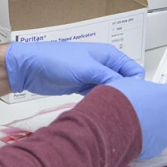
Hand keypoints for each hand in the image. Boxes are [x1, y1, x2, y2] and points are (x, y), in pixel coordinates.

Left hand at [5, 41, 144, 95]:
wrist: (30, 68)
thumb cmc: (55, 60)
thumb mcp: (87, 68)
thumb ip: (109, 77)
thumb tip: (127, 87)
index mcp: (107, 55)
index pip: (133, 69)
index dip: (136, 84)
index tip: (135, 98)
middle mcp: (102, 64)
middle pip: (123, 81)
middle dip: (125, 93)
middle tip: (124, 108)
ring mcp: (91, 75)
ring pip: (110, 90)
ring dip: (111, 99)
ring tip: (112, 111)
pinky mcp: (81, 86)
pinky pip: (97, 95)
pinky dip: (99, 101)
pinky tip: (100, 109)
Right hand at [106, 77, 166, 159]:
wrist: (109, 121)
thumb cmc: (120, 98)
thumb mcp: (132, 84)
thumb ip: (144, 90)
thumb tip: (141, 95)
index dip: (155, 97)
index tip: (145, 99)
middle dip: (155, 115)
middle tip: (138, 113)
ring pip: (160, 131)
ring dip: (149, 129)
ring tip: (129, 126)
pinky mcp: (157, 149)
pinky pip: (151, 144)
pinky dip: (143, 141)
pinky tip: (129, 136)